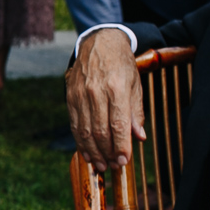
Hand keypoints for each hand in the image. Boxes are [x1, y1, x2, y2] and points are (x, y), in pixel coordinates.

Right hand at [65, 28, 143, 169]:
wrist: (98, 43)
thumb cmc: (121, 64)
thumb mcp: (135, 84)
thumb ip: (136, 112)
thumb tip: (139, 137)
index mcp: (117, 88)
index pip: (119, 124)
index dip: (121, 146)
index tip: (124, 161)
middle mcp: (96, 92)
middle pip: (101, 131)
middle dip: (107, 153)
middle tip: (113, 166)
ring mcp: (80, 95)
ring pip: (85, 131)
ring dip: (93, 152)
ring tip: (101, 165)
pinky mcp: (70, 97)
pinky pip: (75, 124)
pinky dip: (80, 141)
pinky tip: (87, 152)